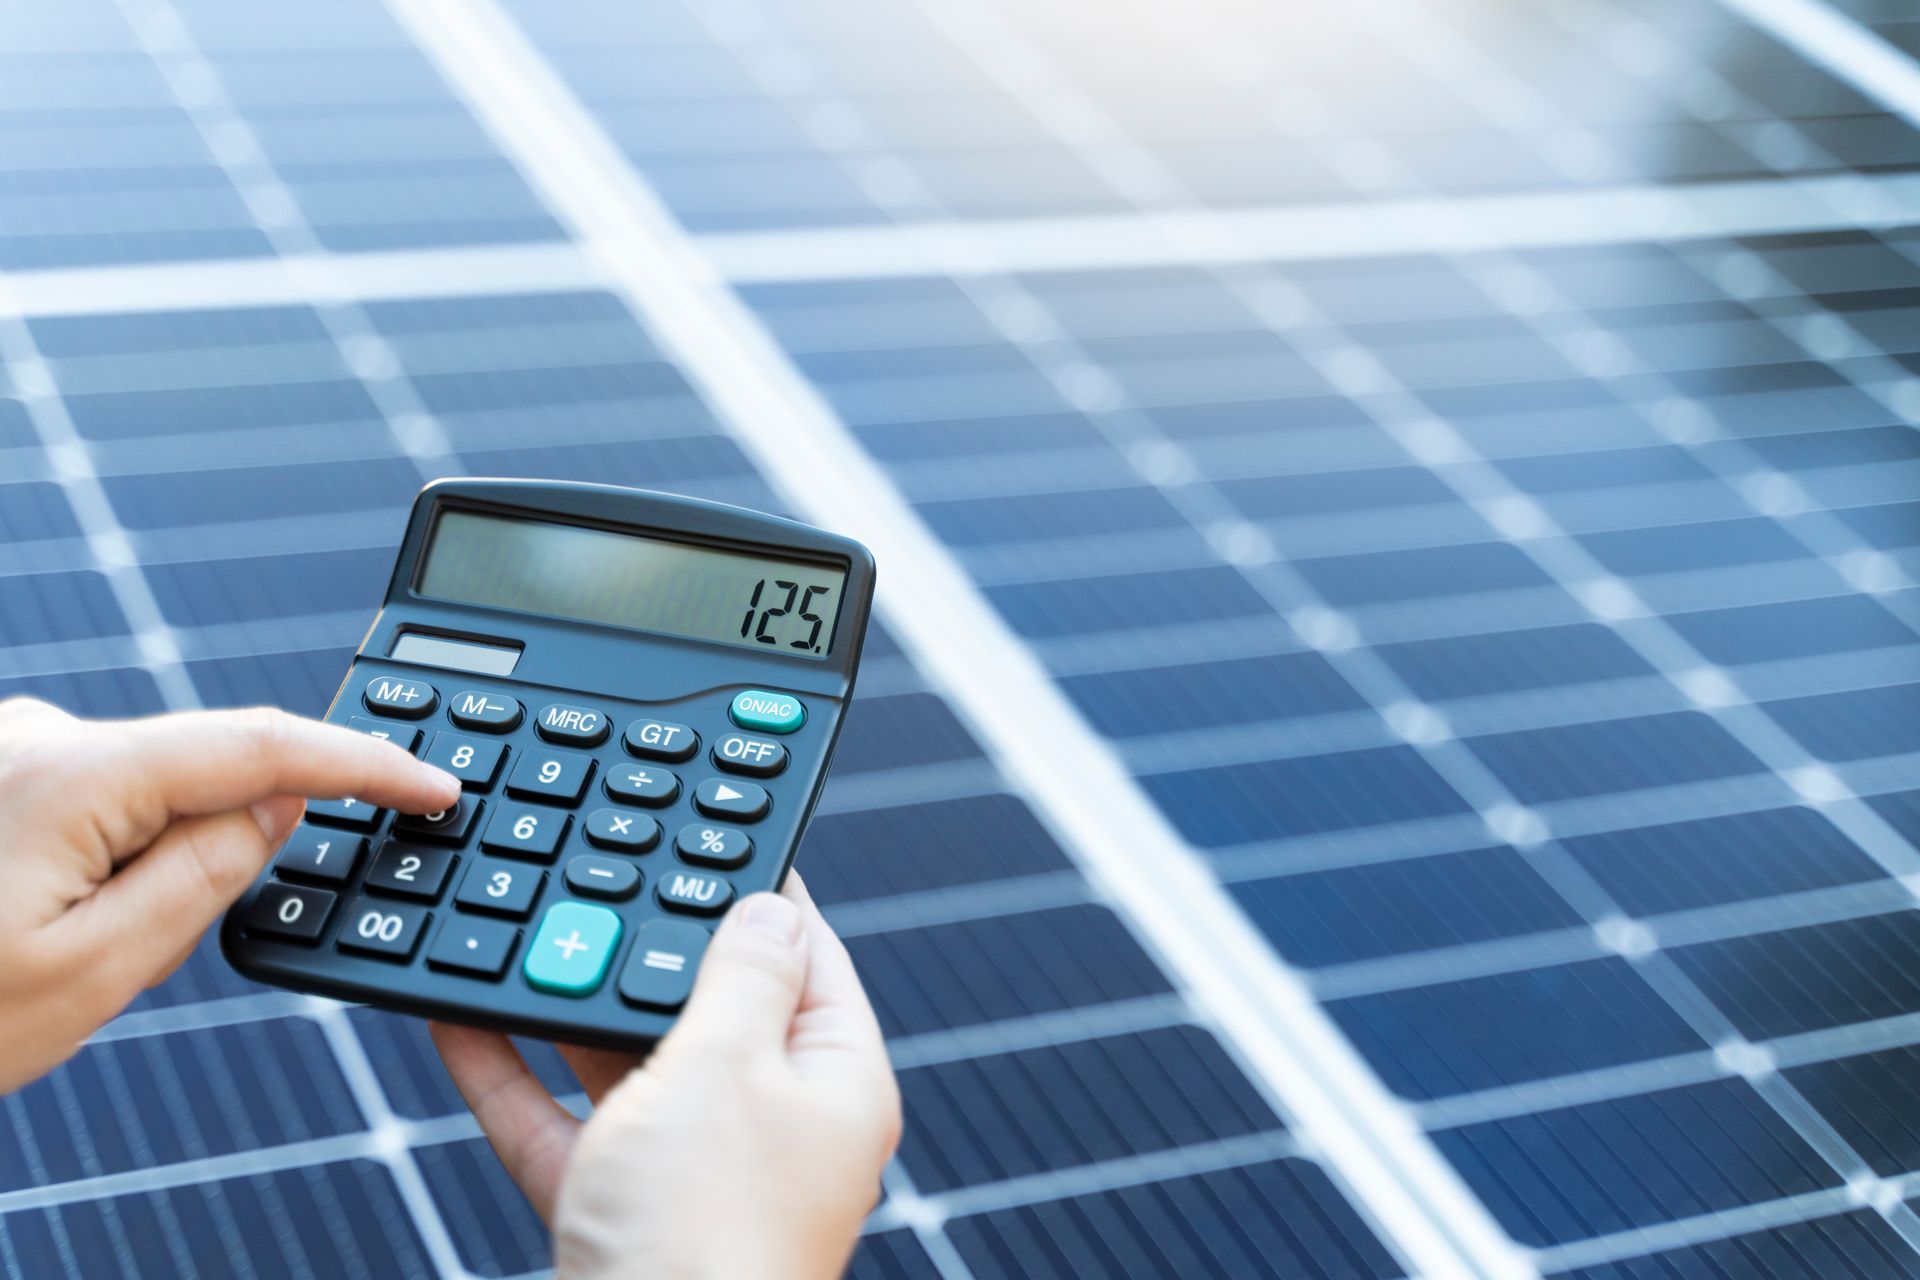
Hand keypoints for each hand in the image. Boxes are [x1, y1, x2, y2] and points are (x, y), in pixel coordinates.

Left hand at [0, 697, 458, 1091]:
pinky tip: (43, 923)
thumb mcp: (95, 975)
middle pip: (201, 767)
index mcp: (64, 775)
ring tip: (62, 954)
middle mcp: (33, 734)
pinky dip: (117, 852)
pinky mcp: (0, 769)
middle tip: (139, 949)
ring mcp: (9, 746)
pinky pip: (103, 796)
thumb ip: (207, 874)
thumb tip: (280, 803)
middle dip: (222, 846)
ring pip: (150, 787)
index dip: (362, 761)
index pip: (258, 744)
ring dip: (156, 860)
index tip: (434, 786)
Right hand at [432, 873, 900, 1279]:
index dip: (754, 892)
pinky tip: (457, 1019)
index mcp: (834, 1081)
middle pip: (710, 1007)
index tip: (707, 830)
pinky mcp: (624, 1213)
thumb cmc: (710, 1229)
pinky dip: (513, 1077)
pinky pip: (564, 1124)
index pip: (805, 957)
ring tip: (519, 929)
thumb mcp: (730, 1066)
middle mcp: (775, 1125)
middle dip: (643, 946)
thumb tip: (770, 906)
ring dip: (568, 1004)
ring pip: (629, 1064)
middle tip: (591, 871)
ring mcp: (698, 1173)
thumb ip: (740, 976)